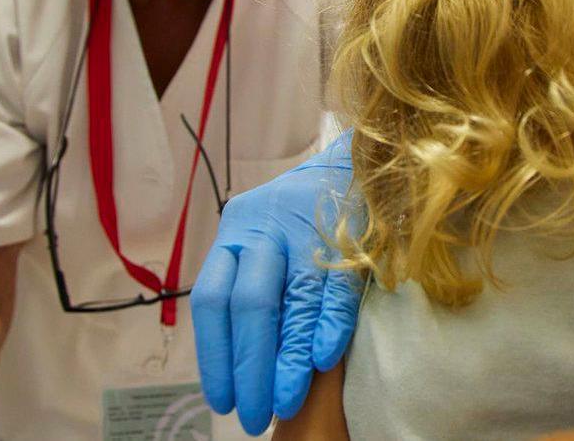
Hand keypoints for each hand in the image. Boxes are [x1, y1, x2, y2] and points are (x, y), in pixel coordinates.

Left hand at [192, 130, 361, 435]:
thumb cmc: (307, 214)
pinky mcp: (353, 234)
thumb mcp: (268, 241)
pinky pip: (338, 286)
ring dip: (290, 359)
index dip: (215, 354)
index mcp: (237, 229)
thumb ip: (254, 291)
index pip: (213, 299)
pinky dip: (330, 326)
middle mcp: (267, 227)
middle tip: (254, 414)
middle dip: (251, 367)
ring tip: (285, 401)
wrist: (361, 159)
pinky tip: (323, 362)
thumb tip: (243, 368)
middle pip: (250, 305)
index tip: (222, 399)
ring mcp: (310, 228)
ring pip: (293, 301)